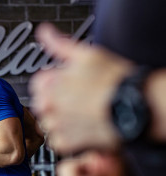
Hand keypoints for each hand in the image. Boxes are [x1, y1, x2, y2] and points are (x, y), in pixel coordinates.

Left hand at [29, 23, 131, 154]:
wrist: (137, 107)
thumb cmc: (115, 81)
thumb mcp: (87, 54)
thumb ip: (59, 44)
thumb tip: (44, 31)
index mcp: (48, 85)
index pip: (37, 83)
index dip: (54, 81)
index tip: (68, 84)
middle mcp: (48, 107)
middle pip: (43, 103)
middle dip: (56, 101)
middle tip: (80, 99)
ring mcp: (56, 126)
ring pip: (49, 123)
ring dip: (61, 120)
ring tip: (83, 113)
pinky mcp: (66, 144)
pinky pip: (58, 141)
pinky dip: (68, 137)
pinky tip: (82, 127)